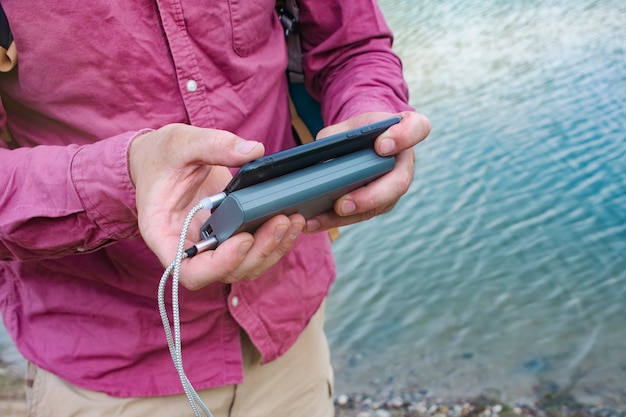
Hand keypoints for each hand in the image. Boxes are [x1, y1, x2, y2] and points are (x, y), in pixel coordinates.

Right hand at [129, 124, 305, 289]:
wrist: (160, 158)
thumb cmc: (161, 155)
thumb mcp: (181, 142)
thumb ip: (214, 145)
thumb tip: (253, 150)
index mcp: (162, 232)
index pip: (187, 269)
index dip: (219, 264)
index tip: (244, 239)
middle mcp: (187, 246)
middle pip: (224, 272)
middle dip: (257, 252)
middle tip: (280, 221)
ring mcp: (209, 245)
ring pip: (244, 266)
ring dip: (271, 250)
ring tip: (292, 219)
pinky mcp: (227, 236)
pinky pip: (253, 251)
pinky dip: (275, 241)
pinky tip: (292, 219)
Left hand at [305, 111, 430, 232]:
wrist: (359, 142)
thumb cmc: (356, 131)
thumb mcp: (345, 125)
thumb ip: (336, 136)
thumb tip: (317, 161)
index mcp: (406, 130)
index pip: (417, 129)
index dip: (403, 138)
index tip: (381, 146)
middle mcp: (406, 162)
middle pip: (399, 182)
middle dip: (369, 196)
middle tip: (342, 204)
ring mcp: (395, 186)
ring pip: (378, 206)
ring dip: (347, 215)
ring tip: (317, 220)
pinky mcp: (380, 203)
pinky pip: (361, 214)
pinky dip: (335, 220)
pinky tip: (313, 223)